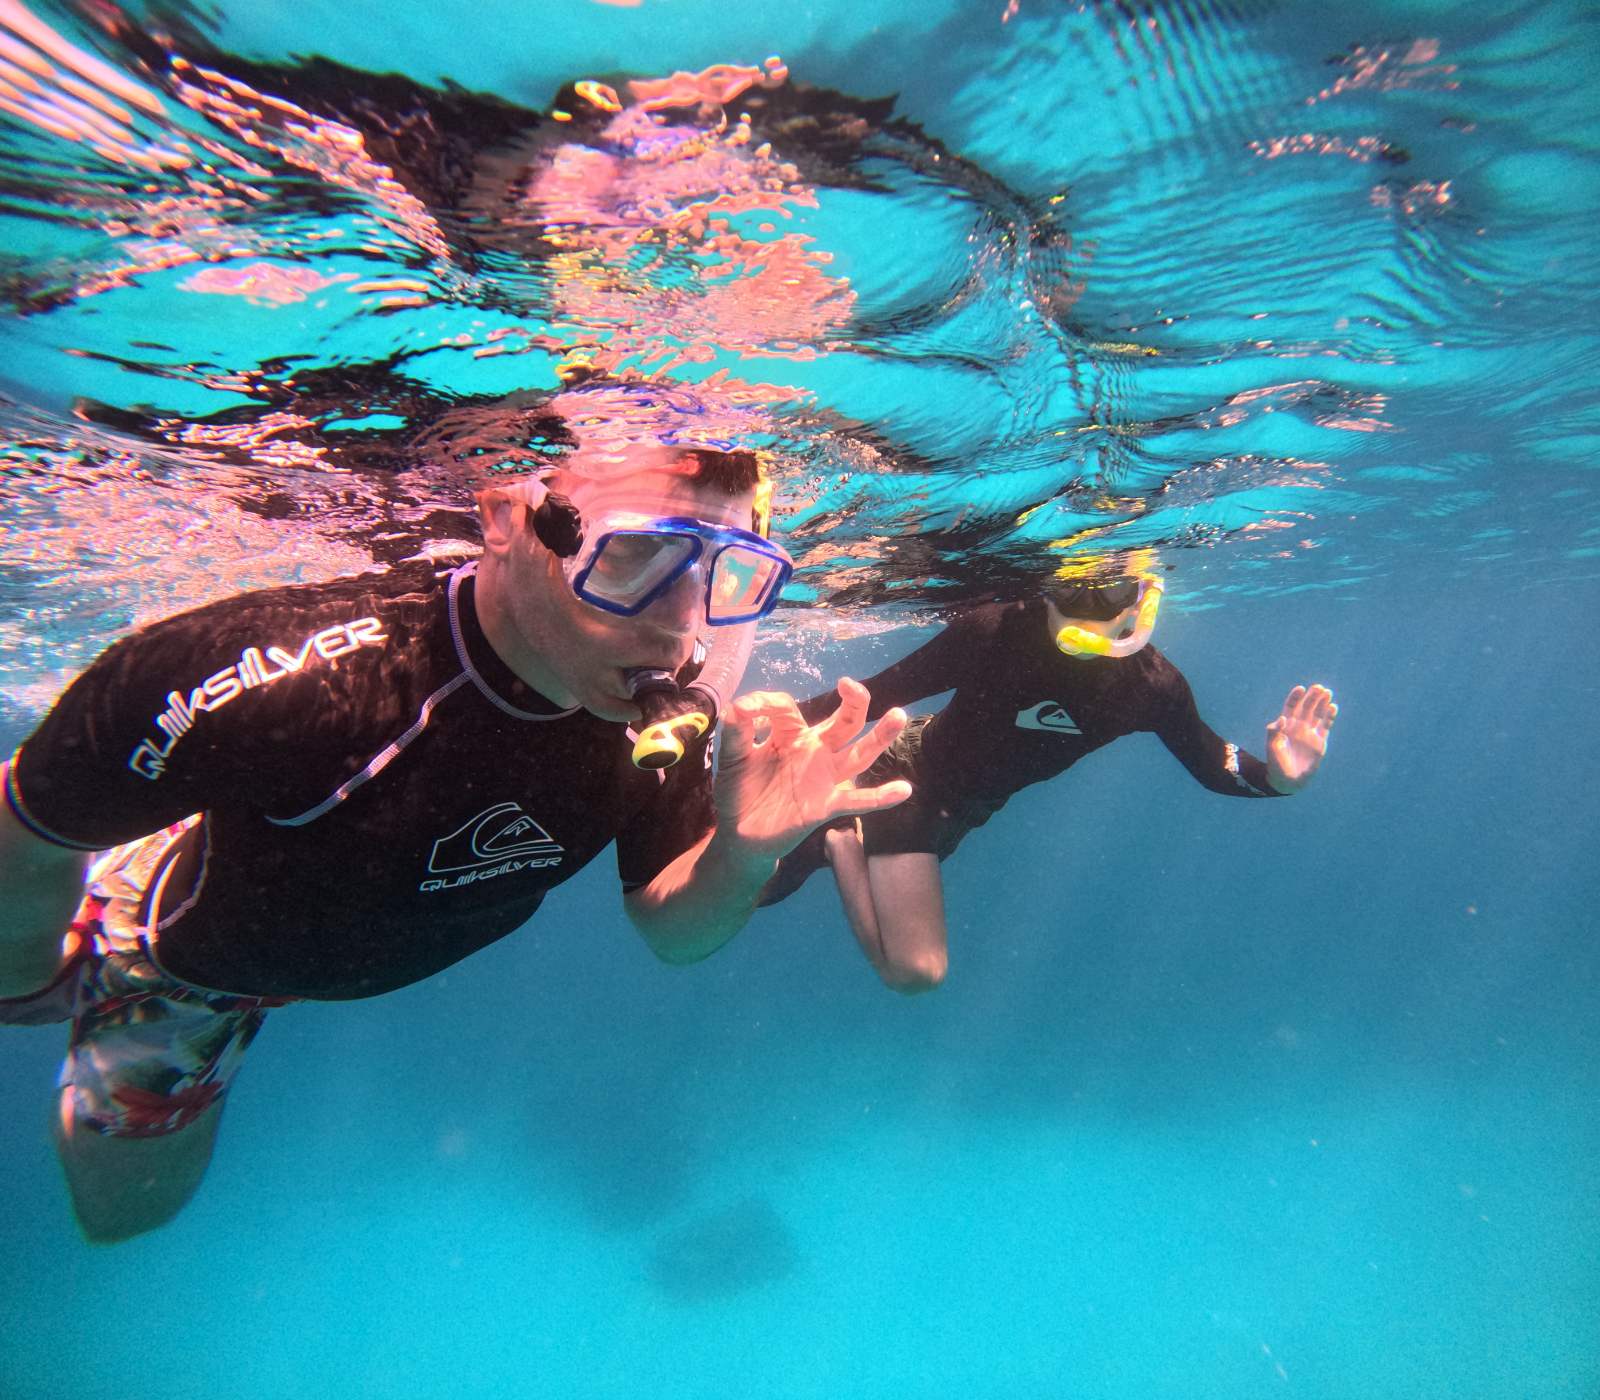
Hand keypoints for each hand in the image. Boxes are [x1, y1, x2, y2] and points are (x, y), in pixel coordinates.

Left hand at [714, 678, 910, 860]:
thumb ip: (735, 730)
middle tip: (850, 685)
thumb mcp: (731, 757)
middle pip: (843, 722)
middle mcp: (813, 751)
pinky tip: (903, 790)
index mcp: (790, 735)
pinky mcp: (824, 805)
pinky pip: (857, 800)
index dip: (767, 703)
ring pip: (859, 754)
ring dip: (879, 736)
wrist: (739, 835)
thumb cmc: (738, 791)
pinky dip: (880, 797)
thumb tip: (743, 705)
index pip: (787, 707)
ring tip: (898, 716)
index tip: (747, 710)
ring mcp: (823, 778)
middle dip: (853, 701)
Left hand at [1266, 683, 1336, 794]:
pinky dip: (1330, 716)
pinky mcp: (1320, 741)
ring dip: (1322, 703)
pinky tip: (1333, 707)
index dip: (1295, 698)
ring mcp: (1309, 733)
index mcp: (1285, 726)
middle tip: (1319, 687)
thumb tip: (1282, 717)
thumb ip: (1274, 732)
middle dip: (1312, 697)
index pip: (1290, 707)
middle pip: (1306, 708)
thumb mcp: (1271, 747)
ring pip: (1317, 714)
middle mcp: (1298, 727)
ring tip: (1327, 692)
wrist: (1288, 780)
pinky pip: (1326, 726)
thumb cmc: (1276, 763)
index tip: (1300, 688)